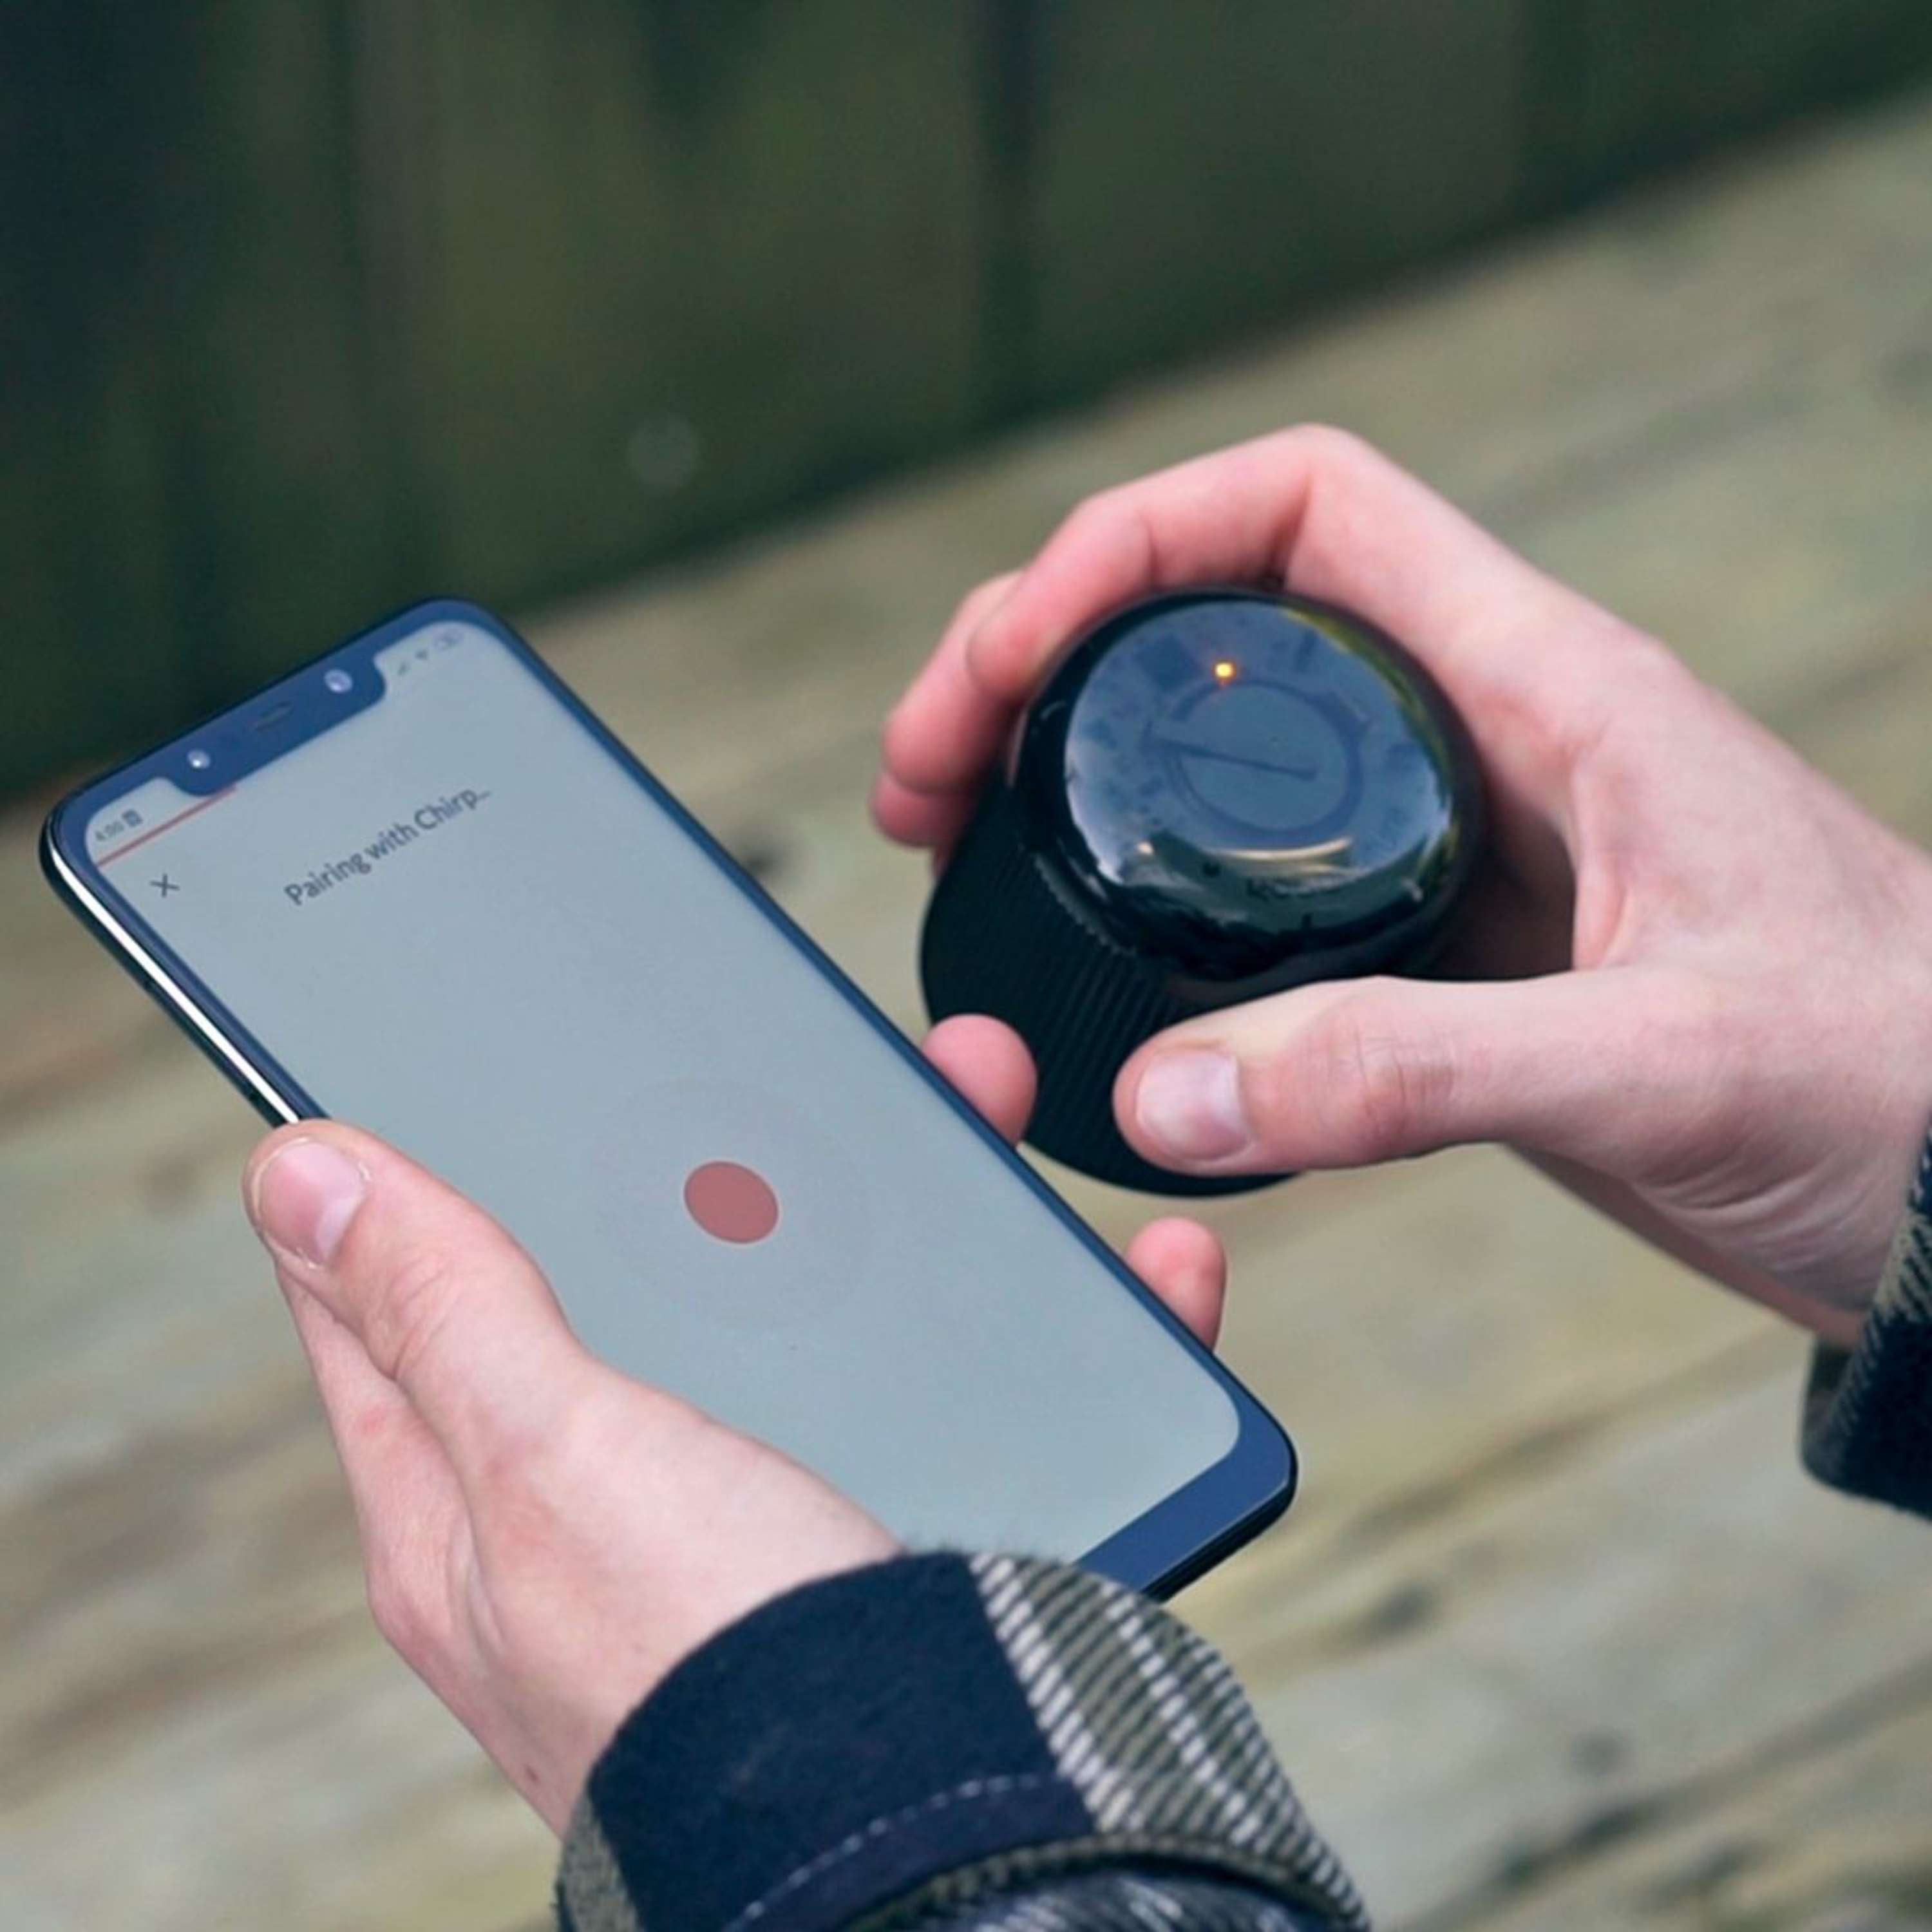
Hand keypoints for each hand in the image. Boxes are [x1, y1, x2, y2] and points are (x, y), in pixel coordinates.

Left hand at [242, 1020, 1224, 1832]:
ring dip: (888, 1204)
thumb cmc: (722, 1681)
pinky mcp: (898, 1526)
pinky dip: (1030, 1323)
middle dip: (693, 1155)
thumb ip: (444, 1307)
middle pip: (632, 1278)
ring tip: (962, 1099)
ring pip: (811, 1308)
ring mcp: (759, 1514)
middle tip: (748, 1053)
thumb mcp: (551, 1458)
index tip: (422, 1080)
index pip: (391, 1309)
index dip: (392, 1189)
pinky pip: (967, 1389)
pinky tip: (1098, 1269)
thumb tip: (297, 1174)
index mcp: (483, 1505)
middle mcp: (612, 1510)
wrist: (943, 1838)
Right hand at [877, 427, 1931, 1345]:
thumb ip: (1416, 1072)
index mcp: (1543, 689)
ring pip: (1217, 762)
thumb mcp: (1656, 1061)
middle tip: (924, 770)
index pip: (1305, 509)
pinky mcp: (1442, 965)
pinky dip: (1142, 907)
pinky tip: (1084, 963)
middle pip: (1214, 625)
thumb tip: (1167, 1096)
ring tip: (955, 844)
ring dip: (1071, 779)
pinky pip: (1253, 897)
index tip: (1020, 643)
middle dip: (1042, 663)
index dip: (1140, 535)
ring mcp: (1452, 856)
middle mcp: (1479, 746)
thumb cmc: (1893, 1085)